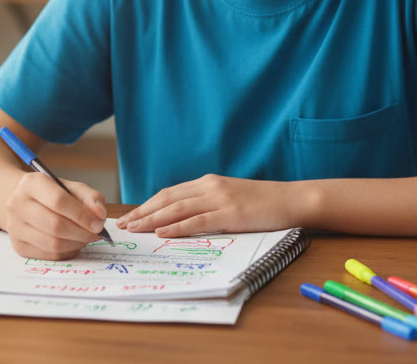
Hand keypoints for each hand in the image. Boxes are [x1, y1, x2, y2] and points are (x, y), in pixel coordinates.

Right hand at [4, 172, 107, 259]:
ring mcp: (15, 227)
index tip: (99, 223)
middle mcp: (17, 204)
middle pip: (55, 225)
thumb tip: (100, 215)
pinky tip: (73, 243)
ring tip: (86, 237)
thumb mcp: (71, 187)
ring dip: (76, 243)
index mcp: (31, 183)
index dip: (82, 215)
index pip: (59, 201)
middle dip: (82, 232)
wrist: (25, 203)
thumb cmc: (52, 194)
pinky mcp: (18, 246)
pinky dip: (67, 251)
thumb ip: (90, 197)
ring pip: (53, 244)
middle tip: (96, 233)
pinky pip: (49, 255)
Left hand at [115, 174, 303, 237]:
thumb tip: (182, 220)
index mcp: (207, 182)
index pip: (168, 193)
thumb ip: (207, 204)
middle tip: (123, 225)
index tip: (130, 216)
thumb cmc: (263, 203)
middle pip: (167, 199)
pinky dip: (178, 227)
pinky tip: (163, 233)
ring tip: (135, 230)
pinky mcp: (231, 213)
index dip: (147, 205)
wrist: (292, 199)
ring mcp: (220, 198)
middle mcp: (210, 186)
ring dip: (153, 220)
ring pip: (177, 209)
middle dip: (142, 213)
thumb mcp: (230, 198)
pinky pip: (198, 221)